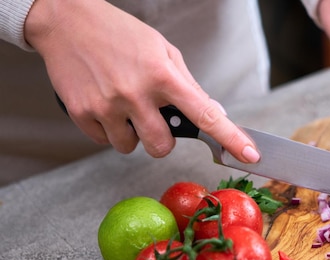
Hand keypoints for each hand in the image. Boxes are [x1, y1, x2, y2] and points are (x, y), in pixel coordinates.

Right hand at [24, 0, 259, 162]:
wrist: (66, 21)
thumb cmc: (120, 35)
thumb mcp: (163, 51)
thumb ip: (189, 86)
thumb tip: (215, 113)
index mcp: (163, 75)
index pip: (205, 114)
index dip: (231, 138)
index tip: (250, 155)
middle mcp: (136, 93)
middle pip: (162, 147)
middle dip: (162, 139)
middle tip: (152, 116)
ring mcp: (107, 105)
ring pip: (132, 147)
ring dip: (133, 134)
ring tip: (123, 105)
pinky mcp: (82, 113)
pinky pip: (105, 142)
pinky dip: (108, 130)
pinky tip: (104, 104)